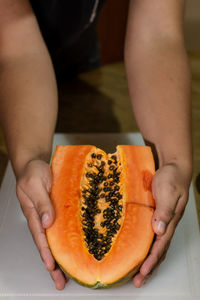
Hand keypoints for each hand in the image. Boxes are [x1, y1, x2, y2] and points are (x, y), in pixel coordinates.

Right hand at [16, 159, 66, 289]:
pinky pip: (64, 227)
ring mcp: (51, 215)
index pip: (40, 238)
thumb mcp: (35, 184)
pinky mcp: (59, 210)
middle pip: (47, 245)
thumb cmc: (33, 173)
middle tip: (60, 281)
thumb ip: (41, 203)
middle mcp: (42, 218)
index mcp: (34, 214)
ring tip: (70, 273)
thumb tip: (47, 222)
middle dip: (53, 264)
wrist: (37, 164)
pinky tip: (76, 248)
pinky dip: (69, 240)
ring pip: (56, 240)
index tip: (51, 267)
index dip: (46, 253)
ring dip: (62, 256)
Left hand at [133, 162, 191, 286]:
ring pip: (154, 245)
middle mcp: (165, 224)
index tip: (143, 274)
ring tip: (136, 272)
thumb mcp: (168, 192)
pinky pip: (149, 234)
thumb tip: (159, 230)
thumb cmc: (172, 179)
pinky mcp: (154, 215)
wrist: (173, 167)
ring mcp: (160, 220)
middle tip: (138, 281)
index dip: (152, 261)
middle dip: (149, 267)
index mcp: (170, 221)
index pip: (160, 246)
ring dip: (146, 259)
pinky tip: (135, 248)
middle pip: (158, 250)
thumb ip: (164, 211)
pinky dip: (144, 245)